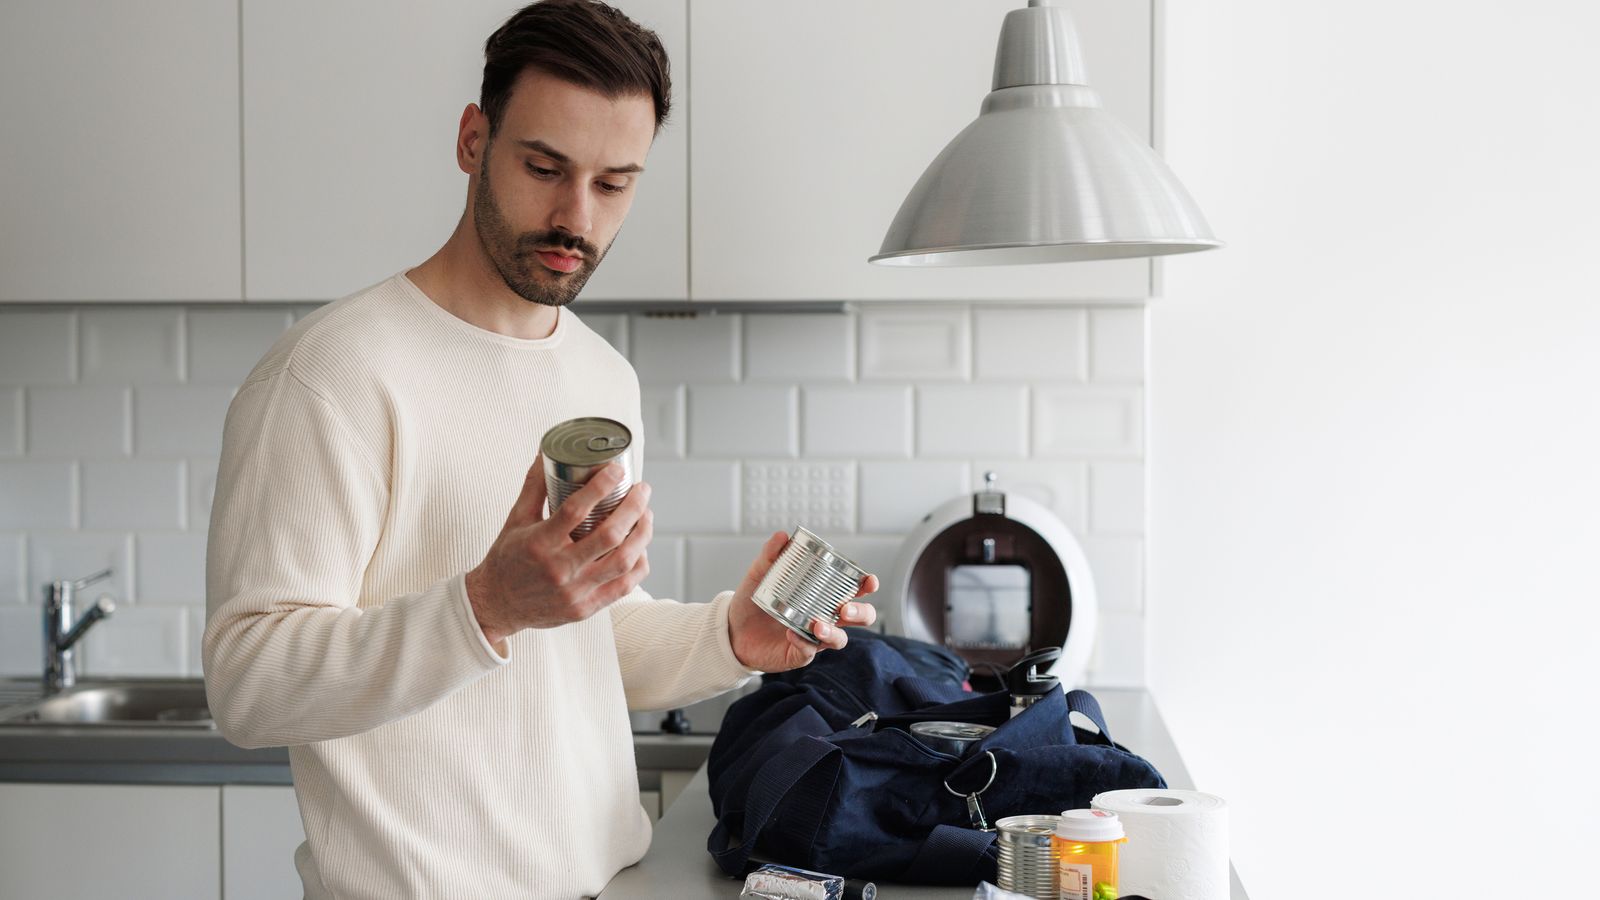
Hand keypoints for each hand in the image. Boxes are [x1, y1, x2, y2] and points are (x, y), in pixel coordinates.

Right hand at [465, 457, 651, 647]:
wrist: (497, 605)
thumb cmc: (507, 559)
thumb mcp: (516, 519)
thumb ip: (534, 486)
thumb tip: (546, 452)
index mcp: (539, 543)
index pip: (576, 510)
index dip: (601, 486)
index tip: (617, 470)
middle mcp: (558, 569)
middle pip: (609, 535)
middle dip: (633, 507)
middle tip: (642, 489)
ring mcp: (574, 592)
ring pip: (623, 561)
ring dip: (642, 534)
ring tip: (646, 515)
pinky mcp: (585, 608)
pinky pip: (624, 586)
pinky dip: (639, 564)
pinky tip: (641, 548)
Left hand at [726, 531, 878, 671]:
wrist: (732, 629)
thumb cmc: (753, 603)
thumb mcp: (760, 575)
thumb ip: (771, 556)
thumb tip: (782, 536)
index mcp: (823, 594)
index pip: (854, 589)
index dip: (866, 585)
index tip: (868, 581)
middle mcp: (825, 616)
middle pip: (860, 617)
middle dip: (860, 612)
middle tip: (845, 608)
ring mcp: (815, 636)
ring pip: (840, 639)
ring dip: (834, 632)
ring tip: (818, 625)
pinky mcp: (799, 653)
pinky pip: (810, 651)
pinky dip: (803, 642)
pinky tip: (791, 632)